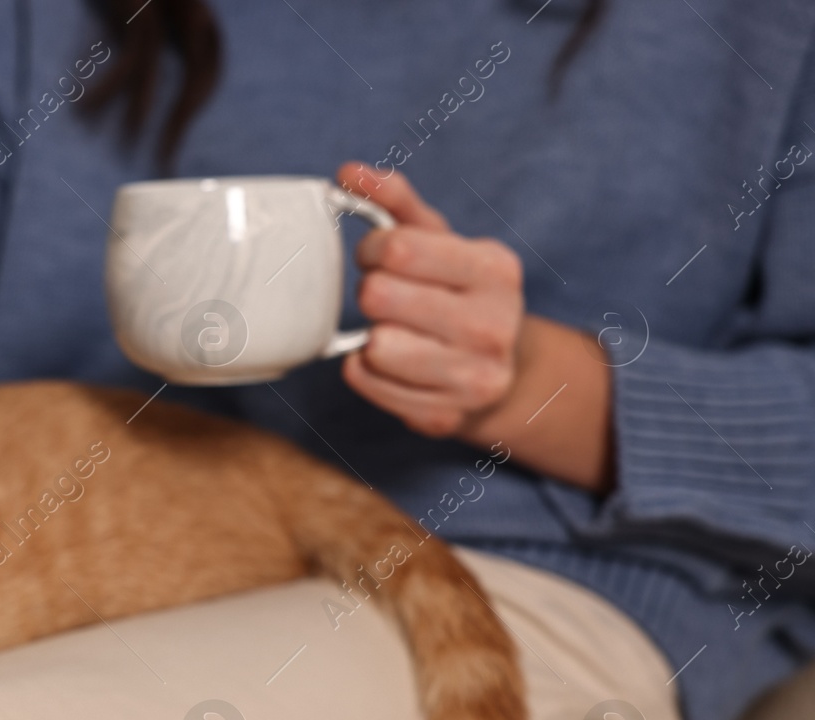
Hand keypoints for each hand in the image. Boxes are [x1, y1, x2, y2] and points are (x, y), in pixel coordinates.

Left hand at [336, 162, 524, 438]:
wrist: (501, 373)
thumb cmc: (459, 296)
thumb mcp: (443, 241)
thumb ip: (397, 202)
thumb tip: (347, 172)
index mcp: (494, 270)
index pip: (399, 248)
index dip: (373, 249)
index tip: (379, 256)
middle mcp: (492, 325)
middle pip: (379, 297)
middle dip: (371, 291)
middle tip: (384, 296)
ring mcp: (472, 377)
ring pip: (375, 346)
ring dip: (369, 335)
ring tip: (392, 330)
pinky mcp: (443, 416)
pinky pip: (366, 381)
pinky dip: (364, 369)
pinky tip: (388, 362)